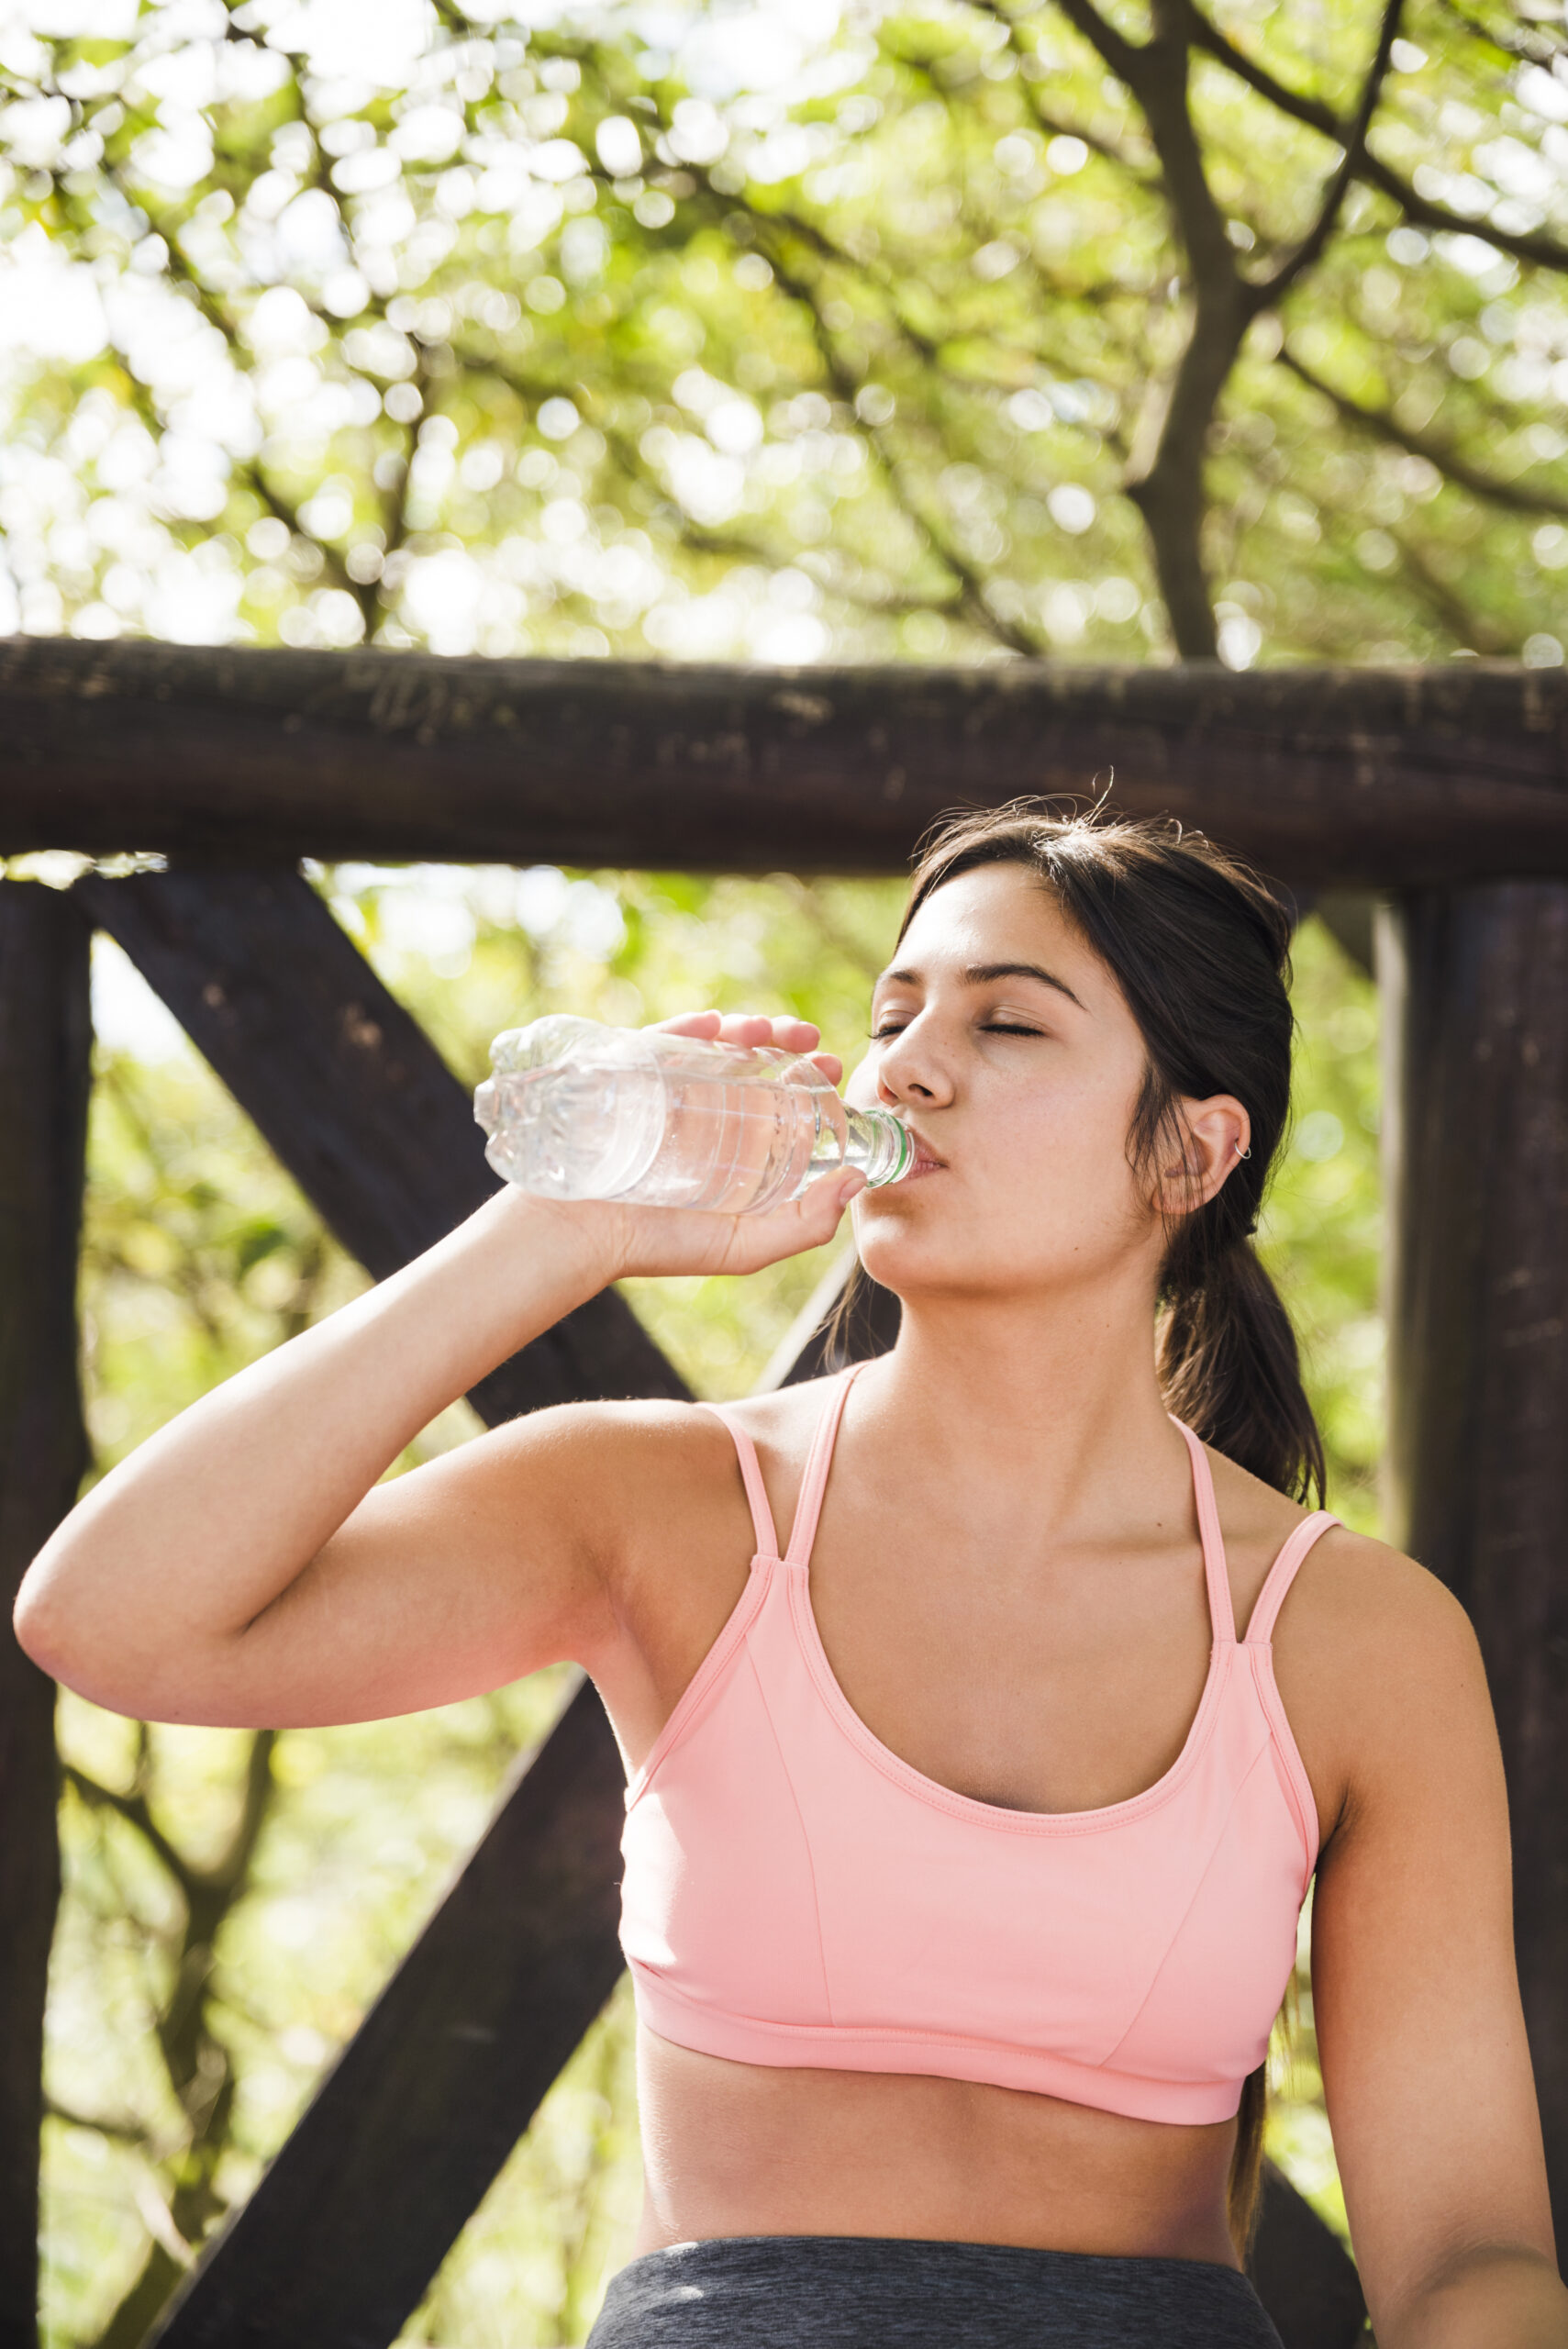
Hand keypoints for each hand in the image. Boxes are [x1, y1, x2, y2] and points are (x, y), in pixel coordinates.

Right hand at [554, 1009, 862, 1283]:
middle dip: (784, 1043)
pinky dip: (689, 1025)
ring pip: (714, 1045)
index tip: (835, 1071)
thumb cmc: (660, 1246)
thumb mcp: (746, 1247)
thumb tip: (857, 1180)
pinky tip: (715, 1024)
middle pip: (753, 1064)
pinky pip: (662, 1039)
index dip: (812, 1081)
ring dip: (745, 1028)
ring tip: (767, 1031)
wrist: (579, 1236)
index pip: (782, 1101)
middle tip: (810, 1041)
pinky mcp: (630, 1078)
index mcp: (735, 1148)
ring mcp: (667, 1092)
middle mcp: (705, 1114)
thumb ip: (806, 1225)